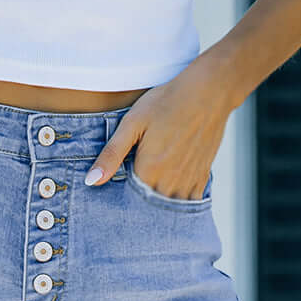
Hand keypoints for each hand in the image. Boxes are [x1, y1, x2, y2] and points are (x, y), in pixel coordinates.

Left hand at [84, 62, 232, 200]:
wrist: (209, 92)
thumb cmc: (167, 102)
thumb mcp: (132, 123)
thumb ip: (111, 155)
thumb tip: (91, 181)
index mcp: (149, 172)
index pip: (129, 201)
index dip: (122, 199)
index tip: (118, 191)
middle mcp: (170, 183)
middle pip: (149, 208)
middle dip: (140, 206)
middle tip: (134, 195)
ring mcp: (188, 182)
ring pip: (169, 209)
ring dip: (159, 207)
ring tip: (152, 191)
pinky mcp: (202, 177)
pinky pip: (188, 203)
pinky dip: (178, 202)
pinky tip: (170, 191)